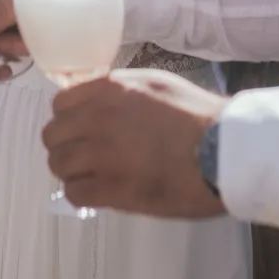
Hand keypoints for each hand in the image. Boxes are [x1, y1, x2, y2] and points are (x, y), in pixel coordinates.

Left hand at [42, 70, 228, 218]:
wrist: (225, 150)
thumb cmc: (199, 115)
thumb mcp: (155, 84)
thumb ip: (120, 90)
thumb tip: (95, 102)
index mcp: (109, 90)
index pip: (60, 105)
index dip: (69, 120)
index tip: (80, 130)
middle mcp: (99, 118)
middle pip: (53, 136)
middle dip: (66, 146)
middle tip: (85, 156)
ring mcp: (103, 155)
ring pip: (59, 165)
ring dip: (72, 172)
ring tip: (93, 176)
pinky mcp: (113, 189)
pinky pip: (75, 193)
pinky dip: (83, 194)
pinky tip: (100, 193)